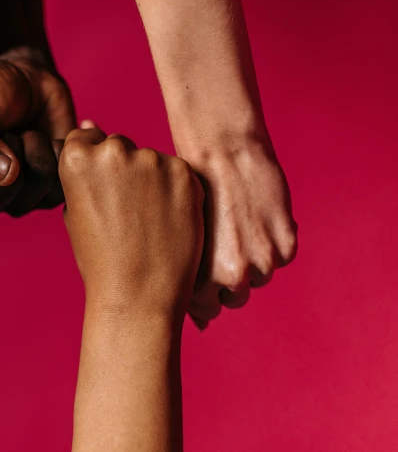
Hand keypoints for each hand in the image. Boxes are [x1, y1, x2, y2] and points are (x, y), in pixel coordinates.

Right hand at [0, 47, 75, 219]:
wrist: (33, 78)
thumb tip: (5, 176)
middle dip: (11, 156)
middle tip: (13, 131)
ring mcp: (19, 198)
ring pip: (31, 197)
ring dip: (36, 156)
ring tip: (31, 133)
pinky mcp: (51, 191)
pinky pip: (59, 191)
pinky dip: (60, 158)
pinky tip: (53, 140)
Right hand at [59, 122, 204, 319]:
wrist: (137, 296)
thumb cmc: (100, 259)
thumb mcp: (75, 211)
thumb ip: (82, 168)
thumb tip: (92, 124)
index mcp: (77, 159)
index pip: (84, 138)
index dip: (93, 167)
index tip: (101, 193)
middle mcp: (113, 151)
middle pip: (118, 146)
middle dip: (121, 171)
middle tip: (126, 213)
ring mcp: (151, 159)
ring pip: (149, 159)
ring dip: (150, 180)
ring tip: (147, 222)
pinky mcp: (184, 172)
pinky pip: (176, 171)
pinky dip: (175, 191)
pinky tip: (167, 221)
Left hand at [181, 139, 297, 326]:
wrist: (222, 153)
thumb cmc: (193, 190)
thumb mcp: (183, 236)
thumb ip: (189, 272)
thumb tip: (198, 315)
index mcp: (199, 276)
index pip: (205, 310)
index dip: (204, 298)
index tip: (203, 284)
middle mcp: (233, 275)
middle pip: (235, 298)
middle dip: (229, 281)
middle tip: (223, 249)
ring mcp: (263, 261)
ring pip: (260, 277)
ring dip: (253, 259)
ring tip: (238, 226)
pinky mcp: (286, 245)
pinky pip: (282, 256)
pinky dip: (273, 241)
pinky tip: (257, 218)